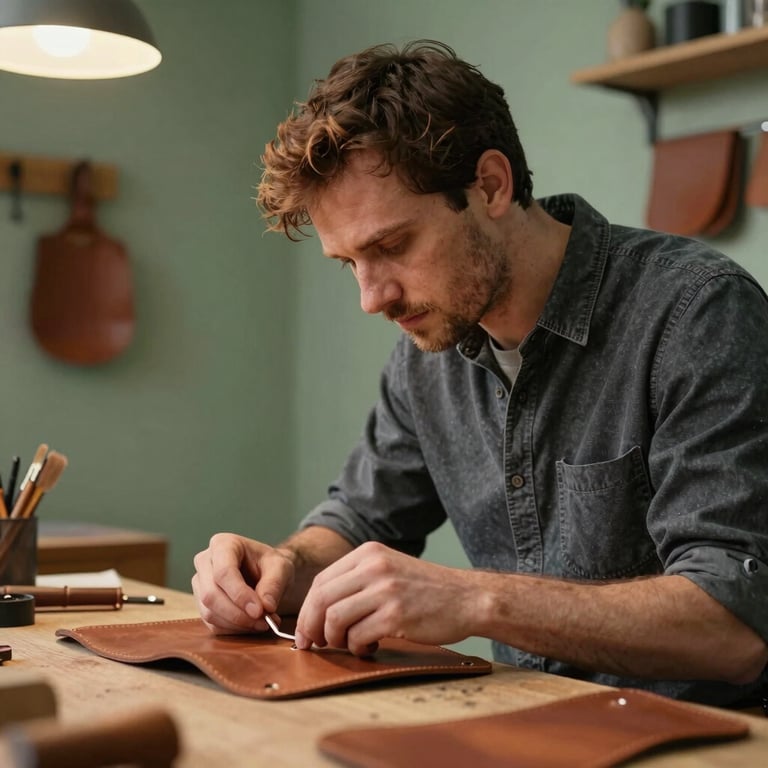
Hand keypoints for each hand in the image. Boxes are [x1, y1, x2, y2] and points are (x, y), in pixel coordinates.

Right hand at [192, 533, 294, 634]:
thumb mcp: (281, 567)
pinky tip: (252, 625)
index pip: (223, 572)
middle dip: (238, 614)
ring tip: (263, 622)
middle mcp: (205, 562)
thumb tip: (265, 607)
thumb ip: (274, 584)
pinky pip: (211, 624)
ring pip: (209, 612)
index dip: (240, 595)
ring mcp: (200, 584)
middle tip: (264, 621)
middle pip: (211, 594)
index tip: (260, 611)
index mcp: (222, 544)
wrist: (266, 571)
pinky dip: (233, 630)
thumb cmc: (270, 564)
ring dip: (237, 624)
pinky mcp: (201, 604)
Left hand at [294, 541, 476, 654]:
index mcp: (368, 553)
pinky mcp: (395, 615)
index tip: (305, 630)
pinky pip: (358, 636)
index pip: (321, 581)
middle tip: (314, 644)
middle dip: (311, 627)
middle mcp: (373, 567)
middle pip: (321, 599)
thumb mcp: (389, 569)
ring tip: (351, 644)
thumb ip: (358, 580)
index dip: (306, 610)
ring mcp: (385, 590)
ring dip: (336, 639)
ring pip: (335, 618)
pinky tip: (370, 646)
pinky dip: (358, 647)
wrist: (467, 598)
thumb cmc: (426, 589)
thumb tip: (318, 610)